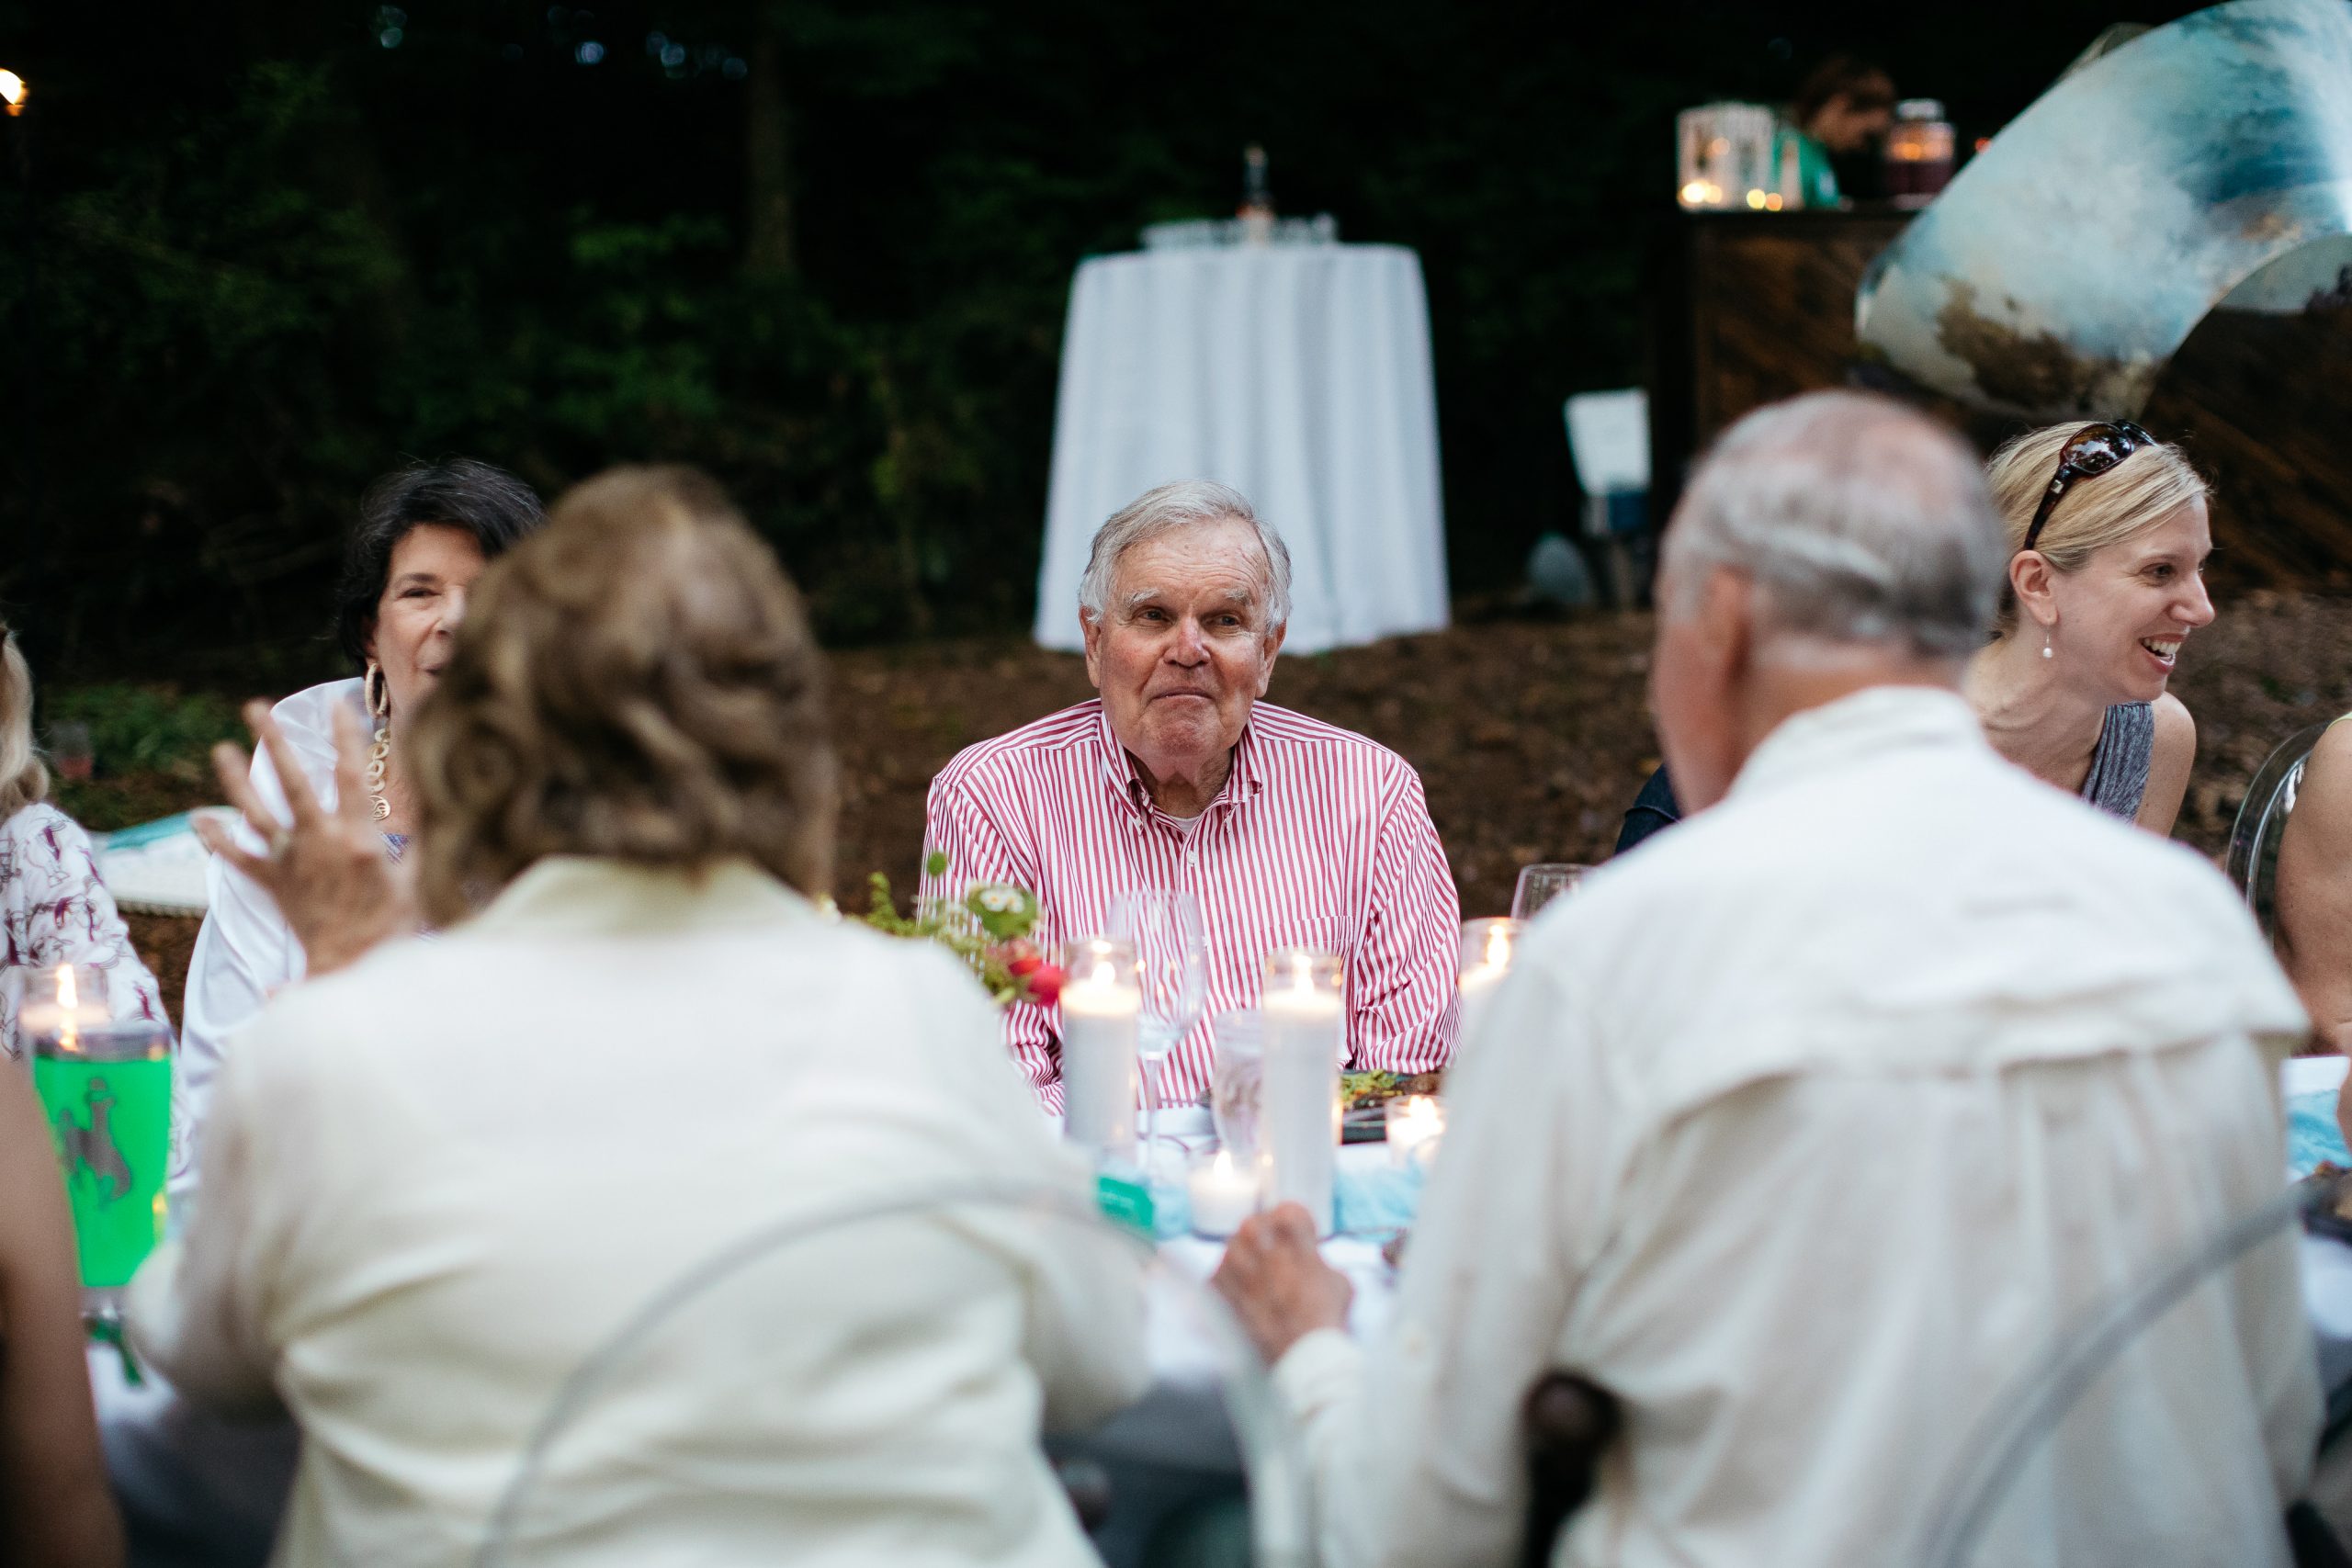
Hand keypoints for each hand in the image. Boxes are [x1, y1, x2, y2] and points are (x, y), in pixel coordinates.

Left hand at [195, 700, 419, 976]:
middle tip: (256, 707)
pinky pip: (239, 858)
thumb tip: (438, 805)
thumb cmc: (392, 925)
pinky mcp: (273, 883)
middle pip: (290, 783)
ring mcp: (291, 861)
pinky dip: (217, 840)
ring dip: (235, 780)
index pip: (350, 775)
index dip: (345, 737)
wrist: (352, 965)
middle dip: (273, 742)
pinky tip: (198, 818)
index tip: (336, 705)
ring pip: (256, 813)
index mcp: (357, 837)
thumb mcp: (417, 878)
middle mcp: (318, 842)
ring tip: (221, 749)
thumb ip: (420, 840)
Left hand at [1210, 1202, 1353, 1364]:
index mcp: (1294, 1240)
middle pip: (1253, 1224)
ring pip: (1232, 1247)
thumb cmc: (1325, 1318)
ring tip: (1254, 1276)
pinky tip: (1241, 1295)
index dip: (1292, 1223)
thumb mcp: (1340, 1281)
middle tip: (1271, 1254)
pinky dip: (1227, 1283)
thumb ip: (1319, 1261)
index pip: (1287, 1210)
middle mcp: (1262, 1247)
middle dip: (1263, 1236)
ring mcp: (1238, 1269)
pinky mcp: (1222, 1292)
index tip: (1295, 1237)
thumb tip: (1311, 1263)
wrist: (1303, 1354)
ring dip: (1242, 1258)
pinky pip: (1217, 1275)